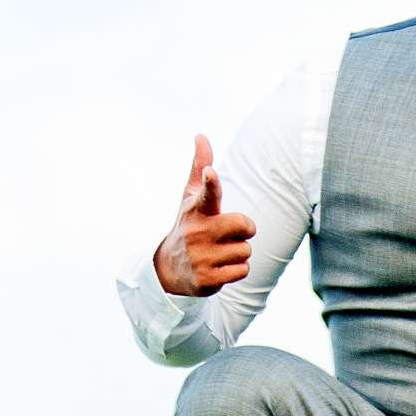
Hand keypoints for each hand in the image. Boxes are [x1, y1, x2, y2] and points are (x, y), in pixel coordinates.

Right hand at [152, 132, 257, 297]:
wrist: (169, 269)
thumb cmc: (188, 226)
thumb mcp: (190, 197)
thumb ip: (199, 167)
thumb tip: (200, 135)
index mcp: (196, 210)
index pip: (206, 192)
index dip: (211, 182)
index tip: (211, 174)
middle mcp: (197, 232)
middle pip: (245, 225)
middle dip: (244, 229)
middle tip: (229, 233)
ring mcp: (201, 257)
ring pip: (246, 251)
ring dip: (238, 252)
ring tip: (219, 253)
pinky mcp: (207, 280)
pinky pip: (242, 270)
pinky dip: (236, 270)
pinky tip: (220, 268)